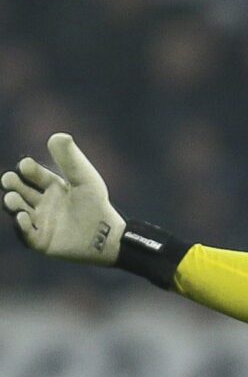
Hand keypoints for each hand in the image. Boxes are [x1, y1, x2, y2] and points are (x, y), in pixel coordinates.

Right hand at [1, 133, 125, 264]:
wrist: (108, 234)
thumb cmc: (97, 204)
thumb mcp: (84, 179)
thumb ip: (71, 159)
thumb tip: (58, 135)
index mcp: (54, 187)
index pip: (35, 174)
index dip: (29, 169)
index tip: (26, 165)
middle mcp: (44, 203)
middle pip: (21, 191)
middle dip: (13, 184)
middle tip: (9, 179)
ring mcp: (41, 221)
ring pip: (19, 210)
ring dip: (13, 203)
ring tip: (12, 197)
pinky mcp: (42, 240)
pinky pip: (26, 233)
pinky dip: (21, 225)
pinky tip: (22, 216)